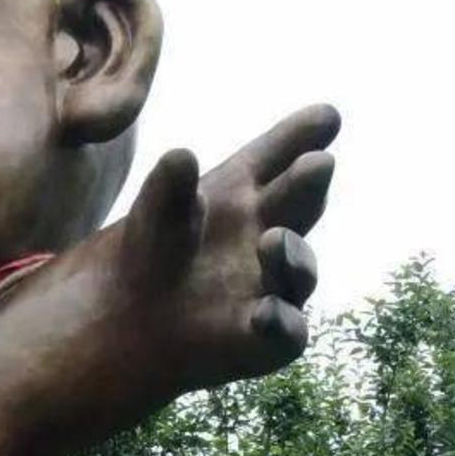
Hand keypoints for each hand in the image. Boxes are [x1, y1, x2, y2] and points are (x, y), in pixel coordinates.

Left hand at [120, 103, 338, 386]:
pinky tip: (264, 312)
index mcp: (251, 193)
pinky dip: (279, 322)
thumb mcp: (156, 212)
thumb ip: (169, 187)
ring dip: (289, 254)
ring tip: (272, 239)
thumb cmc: (154, 250)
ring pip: (297, 268)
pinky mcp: (267, 337)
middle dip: (309, 184)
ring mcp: (276, 284)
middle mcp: (273, 233)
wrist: (129, 316)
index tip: (325, 117)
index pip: (282, 158)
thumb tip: (182, 155)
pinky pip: (286, 331)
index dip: (301, 137)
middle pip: (300, 204)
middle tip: (317, 163)